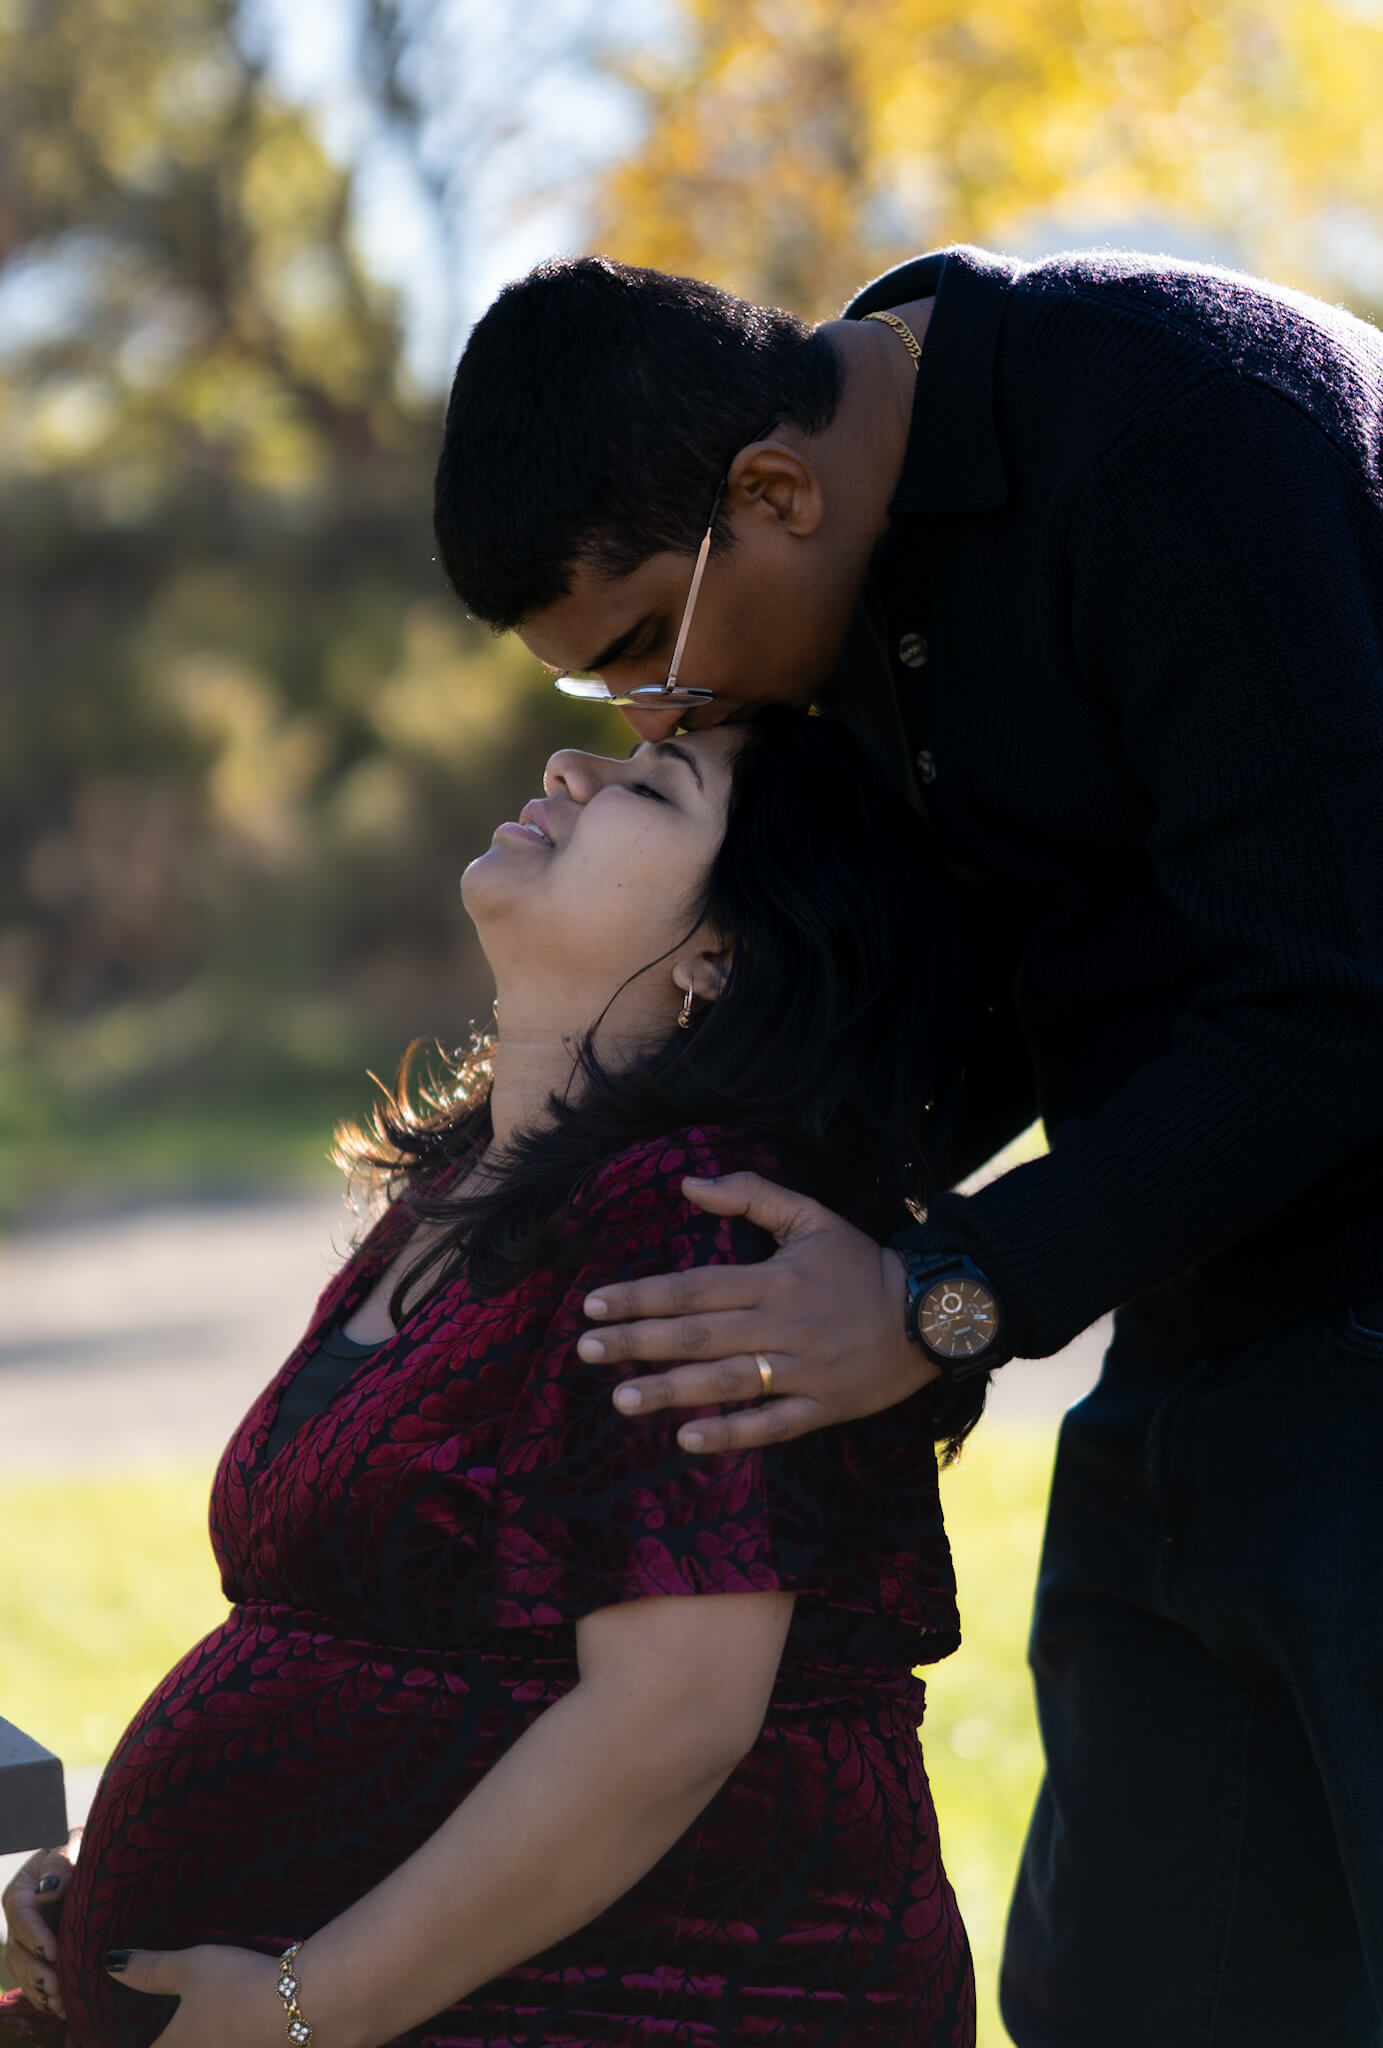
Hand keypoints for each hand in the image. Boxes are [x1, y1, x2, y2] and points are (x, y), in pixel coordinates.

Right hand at [2, 1830, 81, 2019]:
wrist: (95, 1861)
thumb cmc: (83, 1848)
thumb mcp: (73, 1845)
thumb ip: (61, 1862)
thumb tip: (49, 1887)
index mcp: (23, 1890)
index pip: (21, 1914)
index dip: (34, 1935)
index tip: (52, 1951)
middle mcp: (22, 1920)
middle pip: (18, 1950)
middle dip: (36, 1971)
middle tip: (57, 1987)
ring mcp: (30, 1942)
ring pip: (25, 1971)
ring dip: (41, 1990)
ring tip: (62, 2003)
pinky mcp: (42, 1958)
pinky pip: (37, 1982)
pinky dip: (47, 1997)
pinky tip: (64, 2008)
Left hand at [106, 1942, 281, 2047]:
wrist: (302, 2006)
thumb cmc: (236, 1987)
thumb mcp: (191, 1968)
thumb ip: (150, 1968)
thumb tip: (110, 1963)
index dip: (129, 2038)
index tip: (126, 2031)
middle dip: (171, 2035)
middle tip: (176, 2019)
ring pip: (208, 2047)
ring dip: (204, 2036)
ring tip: (207, 2020)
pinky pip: (236, 2045)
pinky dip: (234, 2037)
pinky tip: (241, 2025)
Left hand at [582, 1173, 938, 1450]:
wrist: (932, 1312)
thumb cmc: (861, 1263)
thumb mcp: (811, 1216)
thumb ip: (749, 1194)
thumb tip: (687, 1184)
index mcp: (774, 1278)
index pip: (693, 1287)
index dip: (641, 1295)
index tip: (593, 1305)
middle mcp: (782, 1325)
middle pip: (698, 1335)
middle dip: (637, 1343)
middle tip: (586, 1351)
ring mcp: (803, 1370)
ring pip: (727, 1382)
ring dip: (671, 1391)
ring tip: (622, 1401)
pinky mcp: (823, 1406)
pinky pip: (772, 1424)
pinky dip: (731, 1434)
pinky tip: (687, 1440)